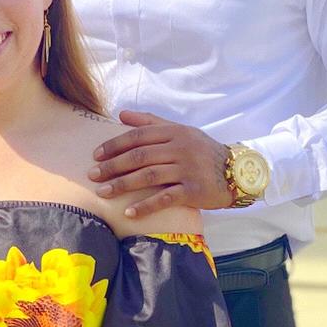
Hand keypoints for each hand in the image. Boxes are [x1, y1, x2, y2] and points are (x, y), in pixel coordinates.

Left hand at [90, 107, 230, 217]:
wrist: (234, 172)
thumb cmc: (202, 151)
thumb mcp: (180, 131)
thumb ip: (151, 122)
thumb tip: (121, 114)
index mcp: (174, 132)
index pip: (138, 136)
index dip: (115, 145)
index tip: (96, 155)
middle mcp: (179, 148)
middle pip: (139, 156)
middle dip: (112, 166)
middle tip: (92, 175)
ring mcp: (186, 169)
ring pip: (148, 176)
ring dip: (122, 185)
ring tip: (103, 192)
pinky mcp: (192, 191)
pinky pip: (165, 198)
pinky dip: (145, 206)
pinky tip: (129, 212)